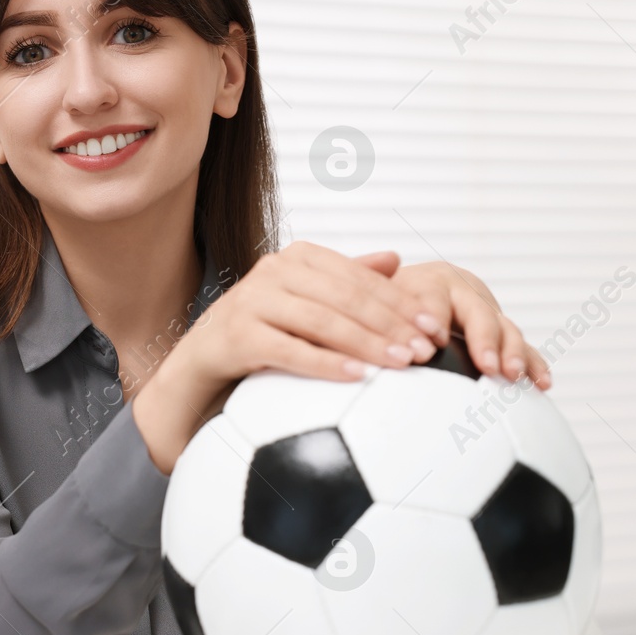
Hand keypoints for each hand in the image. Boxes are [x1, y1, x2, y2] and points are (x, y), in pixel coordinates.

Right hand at [134, 240, 437, 472]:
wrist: (201, 361)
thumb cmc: (261, 331)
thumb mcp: (303, 299)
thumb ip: (345, 278)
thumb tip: (394, 258)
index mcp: (298, 257)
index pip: (360, 277)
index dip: (401, 301)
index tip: (434, 327)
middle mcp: (273, 271)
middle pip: (345, 297)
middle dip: (391, 324)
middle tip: (425, 349)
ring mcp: (252, 301)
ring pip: (322, 321)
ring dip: (367, 343)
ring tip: (401, 364)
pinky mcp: (236, 335)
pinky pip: (290, 350)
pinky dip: (325, 363)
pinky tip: (357, 377)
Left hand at [365, 257, 551, 389]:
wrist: (406, 307)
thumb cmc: (384, 307)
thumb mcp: (371, 294)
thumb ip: (370, 277)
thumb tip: (388, 260)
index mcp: (429, 281)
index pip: (434, 299)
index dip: (435, 318)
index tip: (435, 343)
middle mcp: (463, 291)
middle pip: (478, 313)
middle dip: (484, 339)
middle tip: (487, 365)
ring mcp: (485, 312)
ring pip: (504, 330)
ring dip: (513, 353)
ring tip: (514, 375)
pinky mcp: (500, 334)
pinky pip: (520, 348)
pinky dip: (532, 364)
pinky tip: (542, 383)